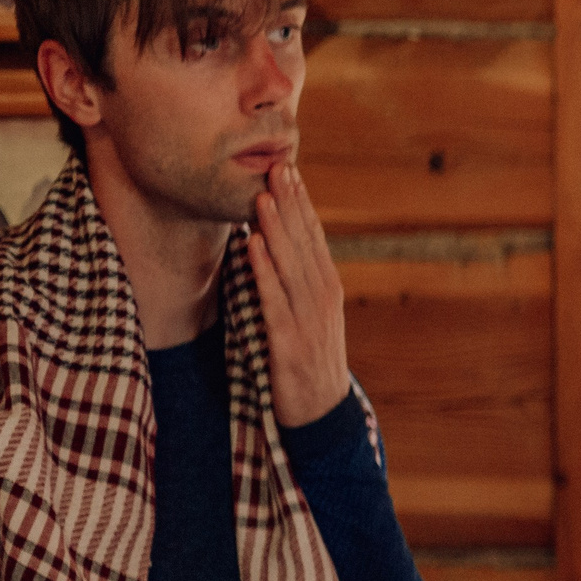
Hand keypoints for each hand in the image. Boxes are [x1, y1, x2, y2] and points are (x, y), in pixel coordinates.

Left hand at [247, 162, 352, 428]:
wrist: (322, 412)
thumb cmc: (309, 361)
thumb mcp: (310, 317)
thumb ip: (297, 283)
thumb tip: (274, 246)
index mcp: (327, 289)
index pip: (313, 238)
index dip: (301, 204)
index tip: (288, 172)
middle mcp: (322, 298)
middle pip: (305, 244)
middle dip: (290, 205)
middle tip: (277, 168)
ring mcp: (308, 320)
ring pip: (290, 266)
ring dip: (277, 230)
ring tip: (263, 198)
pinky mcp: (289, 342)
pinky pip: (274, 300)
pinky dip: (263, 272)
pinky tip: (252, 247)